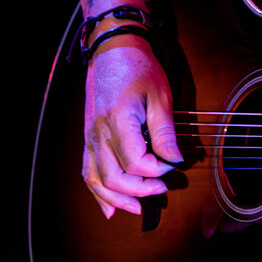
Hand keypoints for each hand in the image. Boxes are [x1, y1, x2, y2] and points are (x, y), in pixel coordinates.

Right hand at [82, 38, 182, 217]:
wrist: (113, 52)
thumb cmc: (139, 70)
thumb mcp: (160, 95)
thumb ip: (165, 130)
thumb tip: (174, 159)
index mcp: (118, 120)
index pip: (136, 161)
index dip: (157, 170)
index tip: (174, 164)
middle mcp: (99, 132)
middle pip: (113, 177)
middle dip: (140, 190)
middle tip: (162, 188)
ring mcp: (90, 137)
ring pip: (96, 180)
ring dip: (117, 199)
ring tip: (140, 209)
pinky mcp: (88, 138)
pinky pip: (87, 171)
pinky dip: (97, 193)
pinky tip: (110, 208)